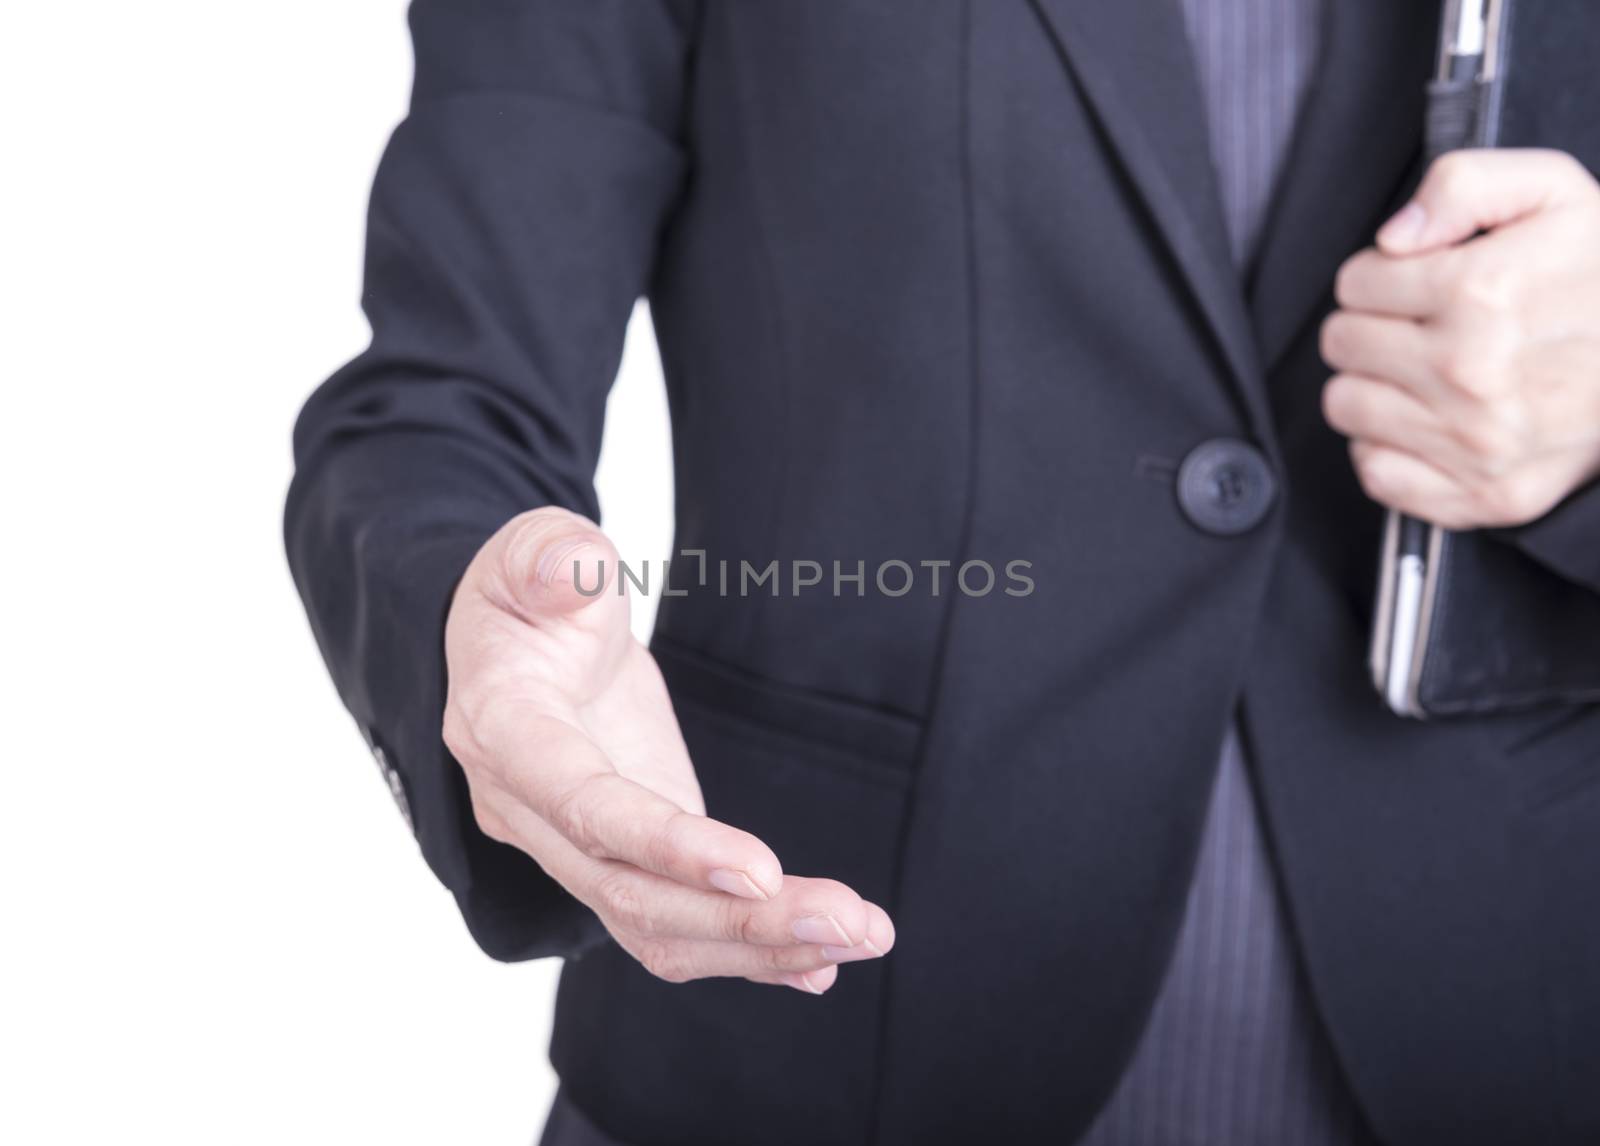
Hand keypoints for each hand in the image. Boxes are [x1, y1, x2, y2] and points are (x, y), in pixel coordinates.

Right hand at [442, 508, 892, 992]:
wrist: (521, 641)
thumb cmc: (530, 591)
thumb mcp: (533, 551)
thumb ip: (552, 557)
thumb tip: (574, 567)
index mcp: (504, 730)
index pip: (584, 807)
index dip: (668, 845)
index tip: (760, 870)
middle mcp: (528, 811)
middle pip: (631, 892)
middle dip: (744, 919)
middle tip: (853, 921)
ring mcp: (574, 847)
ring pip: (657, 927)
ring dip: (761, 944)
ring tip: (863, 937)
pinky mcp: (623, 859)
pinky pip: (675, 924)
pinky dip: (746, 950)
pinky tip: (819, 962)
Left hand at [1321, 149, 1599, 528]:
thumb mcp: (1554, 191)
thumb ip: (1462, 185)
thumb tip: (1392, 237)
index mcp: (1480, 292)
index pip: (1354, 283)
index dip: (1382, 275)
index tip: (1417, 281)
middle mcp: (1470, 371)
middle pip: (1342, 345)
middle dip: (1372, 326)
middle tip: (1420, 326)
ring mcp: (1476, 441)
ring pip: (1347, 406)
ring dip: (1375, 386)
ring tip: (1426, 372)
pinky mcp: (1484, 494)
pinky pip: (1378, 473)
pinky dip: (1391, 449)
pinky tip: (1431, 422)